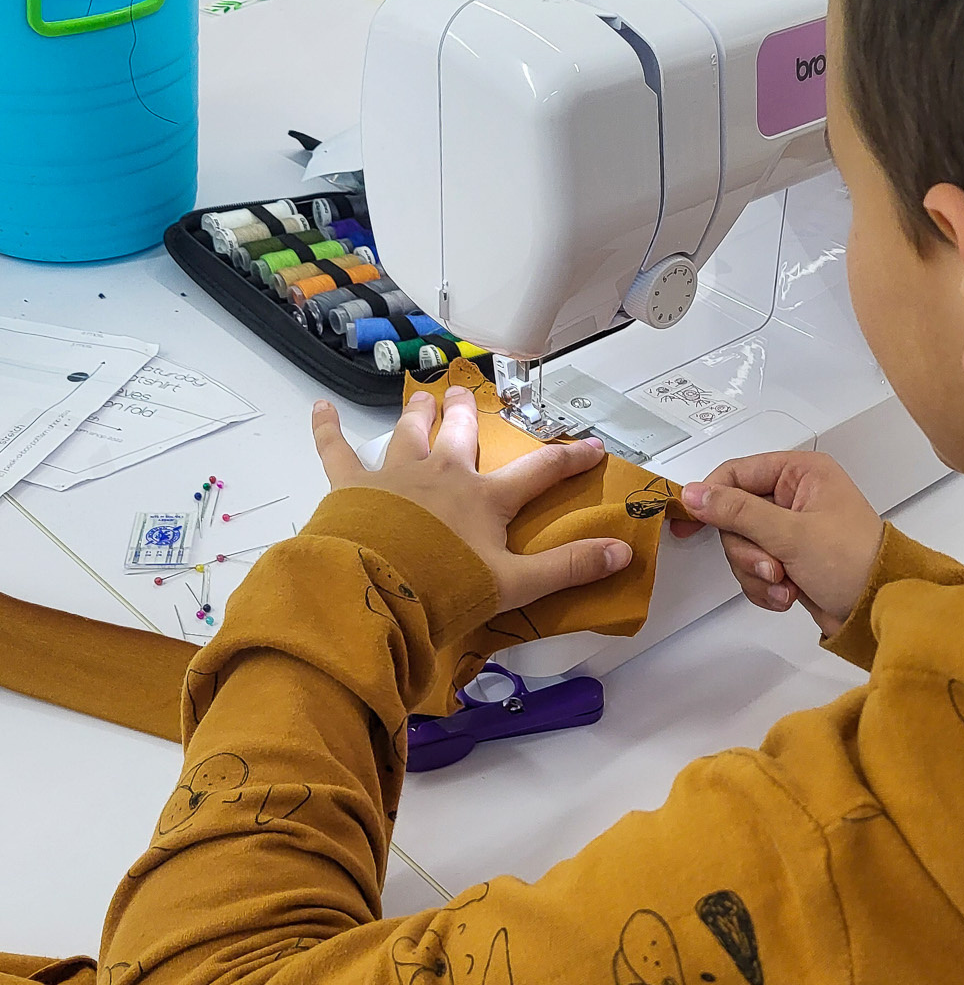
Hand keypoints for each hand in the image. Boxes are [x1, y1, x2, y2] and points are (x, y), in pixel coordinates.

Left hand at [312, 387, 631, 611]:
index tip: (592, 446)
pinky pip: (337, 450)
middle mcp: (443, 475)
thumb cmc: (446, 588)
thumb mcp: (516, 584)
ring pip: (409, 433)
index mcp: (484, 499)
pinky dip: (328, 429)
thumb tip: (623, 553)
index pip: (538, 472)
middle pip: (460, 435)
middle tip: (465, 394)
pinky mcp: (352, 486)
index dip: (568, 459)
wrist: (375, 590)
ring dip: (417, 414)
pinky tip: (320, 407)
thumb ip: (568, 567)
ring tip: (423, 397)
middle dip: (466, 414)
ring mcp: (396, 476)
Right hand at [673, 451, 882, 635]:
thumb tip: (695, 494)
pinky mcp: (789, 558)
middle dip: (748, 551)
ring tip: (785, 583)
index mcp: (800, 472)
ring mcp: (791, 529)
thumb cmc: (854, 562)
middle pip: (734, 517)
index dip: (710, 498)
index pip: (735, 474)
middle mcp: (794, 496)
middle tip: (772, 566)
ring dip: (757, 573)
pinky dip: (765, 587)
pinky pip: (754, 569)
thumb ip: (738, 511)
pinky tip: (788, 594)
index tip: (689, 523)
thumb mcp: (791, 533)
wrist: (880, 608)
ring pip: (742, 547)